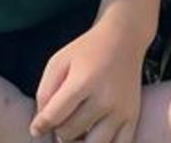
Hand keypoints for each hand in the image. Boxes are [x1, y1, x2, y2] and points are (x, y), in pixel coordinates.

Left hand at [31, 18, 144, 142]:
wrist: (123, 39)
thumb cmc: (86, 50)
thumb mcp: (59, 61)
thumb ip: (45, 92)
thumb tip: (40, 127)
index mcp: (83, 81)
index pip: (55, 116)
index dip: (40, 126)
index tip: (37, 128)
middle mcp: (104, 99)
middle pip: (70, 133)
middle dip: (59, 129)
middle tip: (62, 118)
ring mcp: (121, 111)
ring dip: (78, 142)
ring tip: (76, 129)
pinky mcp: (133, 118)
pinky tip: (93, 135)